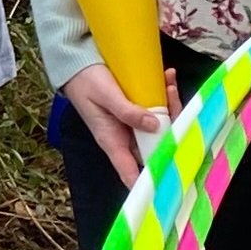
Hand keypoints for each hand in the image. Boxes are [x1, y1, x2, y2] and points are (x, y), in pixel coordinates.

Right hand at [61, 62, 175, 184]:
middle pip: (156, 146)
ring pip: (161, 126)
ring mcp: (134, 125)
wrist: (77, 66)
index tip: (169, 183)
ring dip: (171, 106)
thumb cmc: (86, 83)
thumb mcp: (106, 96)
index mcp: (113, 141)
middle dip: (173, 127)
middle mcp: (126, 137)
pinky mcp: (138, 111)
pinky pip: (157, 109)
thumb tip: (154, 126)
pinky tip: (167, 78)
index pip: (131, 173)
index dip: (149, 183)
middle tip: (173, 98)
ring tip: (169, 83)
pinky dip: (165, 95)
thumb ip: (128, 112)